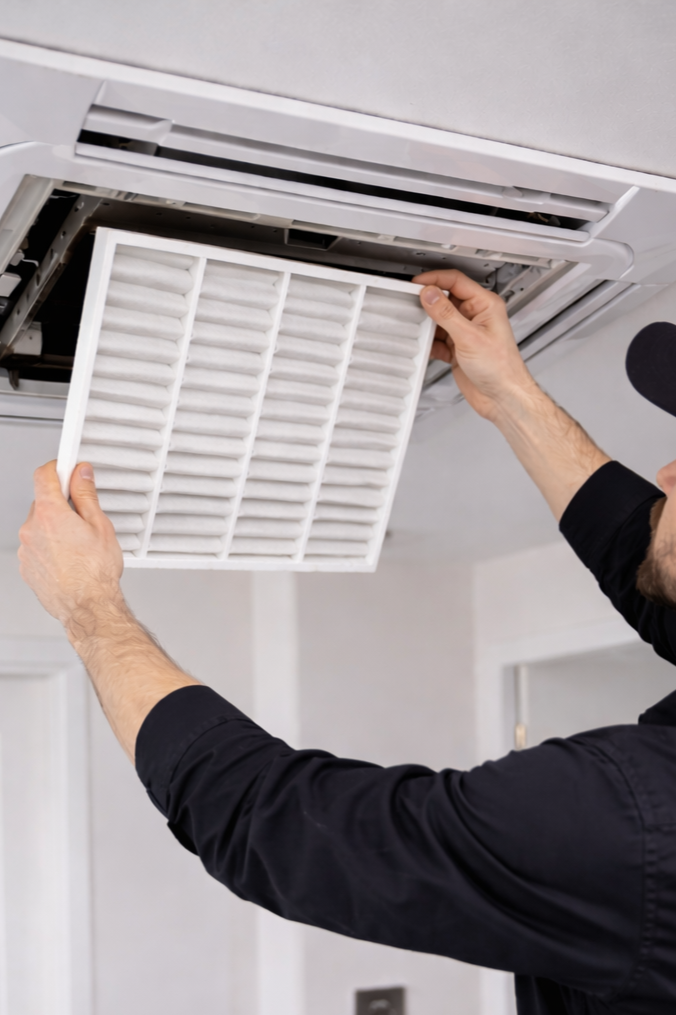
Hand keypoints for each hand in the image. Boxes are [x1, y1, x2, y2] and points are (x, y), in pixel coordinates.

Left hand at [18, 461, 123, 631]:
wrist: (88, 607)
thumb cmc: (95, 573)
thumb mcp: (99, 525)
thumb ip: (86, 495)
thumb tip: (81, 475)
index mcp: (50, 514)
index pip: (44, 476)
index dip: (57, 468)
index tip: (66, 468)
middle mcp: (31, 529)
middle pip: (42, 502)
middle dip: (61, 504)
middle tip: (83, 516)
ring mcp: (26, 550)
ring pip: (39, 527)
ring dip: (55, 529)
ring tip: (78, 545)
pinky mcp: (26, 567)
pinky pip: (36, 547)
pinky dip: (49, 548)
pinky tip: (69, 559)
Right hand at [413, 269, 535, 419]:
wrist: (502, 398)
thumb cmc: (501, 368)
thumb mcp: (469, 337)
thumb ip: (446, 314)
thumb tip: (430, 294)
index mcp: (485, 305)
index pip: (456, 282)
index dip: (435, 280)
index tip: (417, 283)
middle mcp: (475, 316)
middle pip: (445, 300)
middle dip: (429, 303)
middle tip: (412, 304)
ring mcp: (466, 333)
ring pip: (439, 321)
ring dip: (428, 326)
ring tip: (418, 329)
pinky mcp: (458, 349)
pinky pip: (438, 340)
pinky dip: (430, 344)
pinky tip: (427, 348)